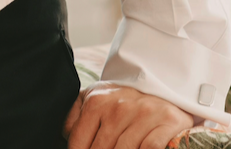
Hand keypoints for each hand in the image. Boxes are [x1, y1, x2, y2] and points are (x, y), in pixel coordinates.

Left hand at [63, 83, 193, 148]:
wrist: (163, 88)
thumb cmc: (123, 101)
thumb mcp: (96, 99)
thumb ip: (76, 116)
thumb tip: (64, 135)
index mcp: (97, 102)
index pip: (79, 142)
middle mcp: (119, 107)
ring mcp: (143, 113)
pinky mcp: (166, 121)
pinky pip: (149, 148)